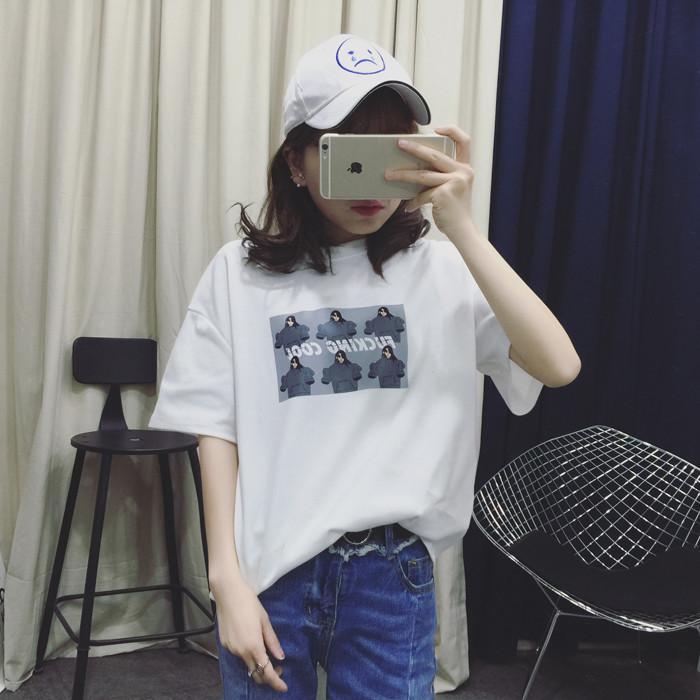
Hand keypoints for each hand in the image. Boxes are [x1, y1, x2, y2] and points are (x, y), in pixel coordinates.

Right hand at [213, 576, 287, 692]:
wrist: (228, 593)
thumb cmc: (249, 603)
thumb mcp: (265, 621)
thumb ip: (272, 641)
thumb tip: (280, 657)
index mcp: (253, 646)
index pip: (266, 672)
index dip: (276, 682)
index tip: (283, 687)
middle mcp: (240, 651)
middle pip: (255, 673)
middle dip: (267, 675)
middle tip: (278, 668)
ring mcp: (231, 649)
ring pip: (246, 664)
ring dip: (257, 664)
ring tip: (266, 652)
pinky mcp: (224, 644)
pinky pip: (238, 654)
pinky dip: (247, 654)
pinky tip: (251, 642)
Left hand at [384, 125, 473, 240]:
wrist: (463, 230)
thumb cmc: (455, 211)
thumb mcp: (453, 189)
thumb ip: (442, 176)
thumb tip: (415, 169)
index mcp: (466, 168)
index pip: (464, 141)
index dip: (452, 131)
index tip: (437, 128)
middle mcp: (463, 172)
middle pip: (434, 155)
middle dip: (414, 148)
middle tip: (399, 143)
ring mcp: (454, 182)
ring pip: (422, 175)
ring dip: (402, 175)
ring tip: (388, 174)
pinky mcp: (443, 194)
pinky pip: (422, 195)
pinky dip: (414, 202)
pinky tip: (408, 207)